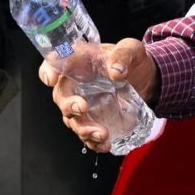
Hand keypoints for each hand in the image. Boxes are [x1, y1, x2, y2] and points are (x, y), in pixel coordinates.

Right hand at [37, 37, 157, 151]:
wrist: (145, 81)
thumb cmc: (132, 61)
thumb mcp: (132, 50)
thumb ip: (124, 55)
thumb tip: (116, 70)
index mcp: (79, 61)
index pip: (56, 62)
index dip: (48, 70)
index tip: (51, 78)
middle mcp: (76, 84)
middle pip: (60, 96)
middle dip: (68, 106)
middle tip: (82, 108)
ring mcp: (83, 104)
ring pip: (72, 120)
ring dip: (83, 129)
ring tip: (102, 134)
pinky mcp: (94, 121)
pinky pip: (86, 135)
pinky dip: (93, 142)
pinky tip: (104, 144)